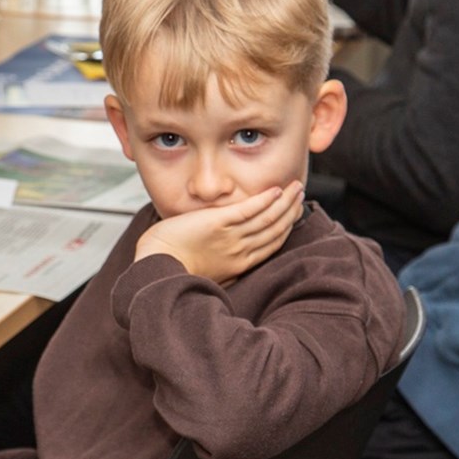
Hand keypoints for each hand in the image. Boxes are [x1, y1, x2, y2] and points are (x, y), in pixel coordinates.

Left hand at [136, 181, 305, 285]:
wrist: (157, 265)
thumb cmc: (173, 267)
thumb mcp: (207, 270)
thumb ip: (224, 262)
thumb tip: (234, 259)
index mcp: (238, 264)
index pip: (271, 243)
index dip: (286, 227)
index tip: (294, 213)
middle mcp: (240, 252)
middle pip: (275, 230)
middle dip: (291, 212)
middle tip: (300, 195)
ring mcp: (230, 238)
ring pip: (267, 219)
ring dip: (284, 202)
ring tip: (296, 188)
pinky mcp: (218, 223)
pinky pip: (248, 210)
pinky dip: (265, 200)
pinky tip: (275, 190)